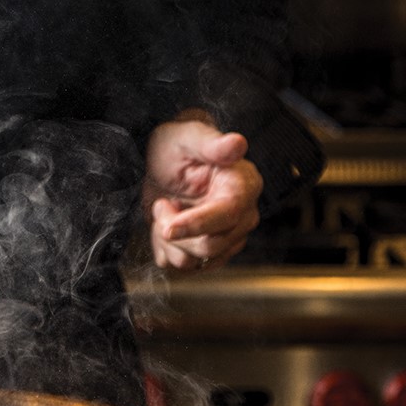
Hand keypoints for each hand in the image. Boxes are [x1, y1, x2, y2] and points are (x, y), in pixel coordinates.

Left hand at [142, 115, 262, 271]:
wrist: (162, 166)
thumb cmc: (177, 147)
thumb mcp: (188, 138)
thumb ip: (211, 144)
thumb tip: (237, 144)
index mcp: (244, 186)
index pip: (227, 215)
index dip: (196, 224)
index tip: (168, 227)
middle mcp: (242, 217)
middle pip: (209, 246)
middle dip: (173, 229)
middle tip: (162, 202)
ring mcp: (227, 239)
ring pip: (193, 261)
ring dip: (166, 240)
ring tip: (166, 210)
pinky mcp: (208, 255)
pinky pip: (181, 268)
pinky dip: (165, 249)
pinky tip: (165, 225)